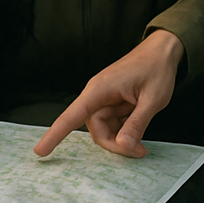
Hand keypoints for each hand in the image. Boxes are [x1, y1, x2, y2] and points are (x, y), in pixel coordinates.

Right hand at [34, 29, 184, 158]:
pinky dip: (125, 131)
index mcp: (100, 89)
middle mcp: (98, 94)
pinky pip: (113, 124)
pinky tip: (139, 130)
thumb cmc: (156, 68)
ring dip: (121, 139)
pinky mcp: (113, 102)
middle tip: (138, 150)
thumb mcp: (152, 99)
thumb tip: (122, 145)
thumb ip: (136, 123)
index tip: (40, 151)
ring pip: (105, 129)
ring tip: (142, 143)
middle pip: (96, 129)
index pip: (72, 115)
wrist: (163, 51)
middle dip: (114, 144)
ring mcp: (105, 98)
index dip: (55, 134)